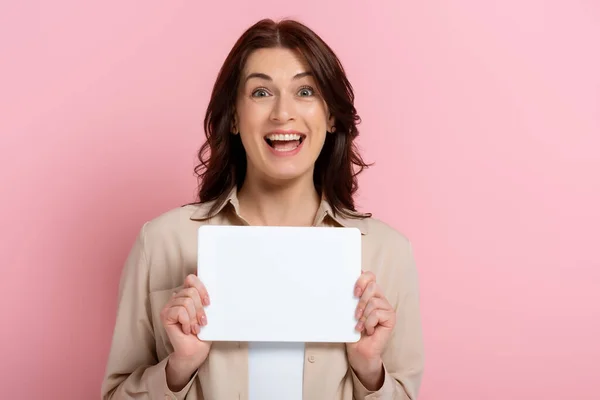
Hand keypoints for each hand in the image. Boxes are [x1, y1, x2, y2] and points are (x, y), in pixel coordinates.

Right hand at [160, 274, 211, 389]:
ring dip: (194, 318)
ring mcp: (169, 306)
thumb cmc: (203, 332)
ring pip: (186, 301)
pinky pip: (180, 311)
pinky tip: (188, 330)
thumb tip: (213, 282)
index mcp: (187, 295)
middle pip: (191, 291)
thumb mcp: (209, 312)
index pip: (191, 278)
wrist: (196, 351)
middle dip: (200, 308)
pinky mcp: (165, 315)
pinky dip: (187, 322)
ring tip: (195, 327)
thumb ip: (206, 298)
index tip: (208, 302)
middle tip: (202, 321)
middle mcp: (177, 298)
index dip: (201, 288)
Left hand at [346, 271, 395, 389]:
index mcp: (369, 293)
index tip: (353, 292)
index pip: (370, 276)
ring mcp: (386, 307)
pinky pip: (377, 313)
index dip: (361, 280)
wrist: (359, 351)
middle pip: (373, 286)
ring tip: (360, 325)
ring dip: (363, 315)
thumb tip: (342, 283)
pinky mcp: (391, 317)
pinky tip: (368, 330)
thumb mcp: (348, 311)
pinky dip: (368, 323)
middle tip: (355, 314)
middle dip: (361, 300)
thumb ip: (349, 297)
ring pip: (373, 301)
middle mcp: (379, 298)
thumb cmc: (352, 331)